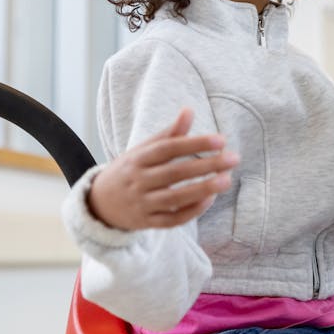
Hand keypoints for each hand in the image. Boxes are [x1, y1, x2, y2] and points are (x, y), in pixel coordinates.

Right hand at [88, 109, 237, 230]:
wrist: (99, 204)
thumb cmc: (130, 170)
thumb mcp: (143, 150)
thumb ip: (168, 134)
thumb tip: (189, 110)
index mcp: (137, 159)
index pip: (168, 149)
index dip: (194, 144)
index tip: (221, 140)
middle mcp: (138, 181)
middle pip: (174, 173)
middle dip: (206, 165)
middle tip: (234, 158)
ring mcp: (142, 204)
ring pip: (175, 198)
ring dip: (203, 189)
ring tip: (227, 180)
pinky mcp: (147, 223)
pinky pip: (172, 220)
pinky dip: (192, 211)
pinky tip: (211, 199)